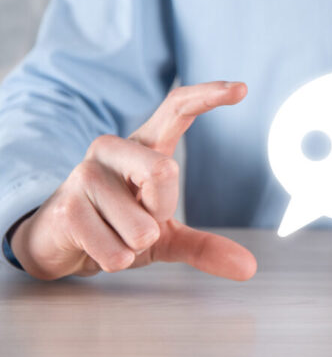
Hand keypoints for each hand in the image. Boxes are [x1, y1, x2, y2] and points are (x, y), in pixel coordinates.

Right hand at [10, 81, 256, 280]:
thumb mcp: (163, 234)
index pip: (177, 108)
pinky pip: (116, 252)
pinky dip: (115, 260)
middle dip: (159, 212)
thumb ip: (204, 246)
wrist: (58, 246)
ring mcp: (85, 174)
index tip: (242, 89)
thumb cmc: (116, 228)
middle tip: (140, 219)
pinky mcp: (66, 207)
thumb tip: (248, 267)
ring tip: (112, 234)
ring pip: (141, 226)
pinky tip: (95, 246)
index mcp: (144, 146)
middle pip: (164, 171)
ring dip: (134, 245)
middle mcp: (113, 149)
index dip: (208, 96)